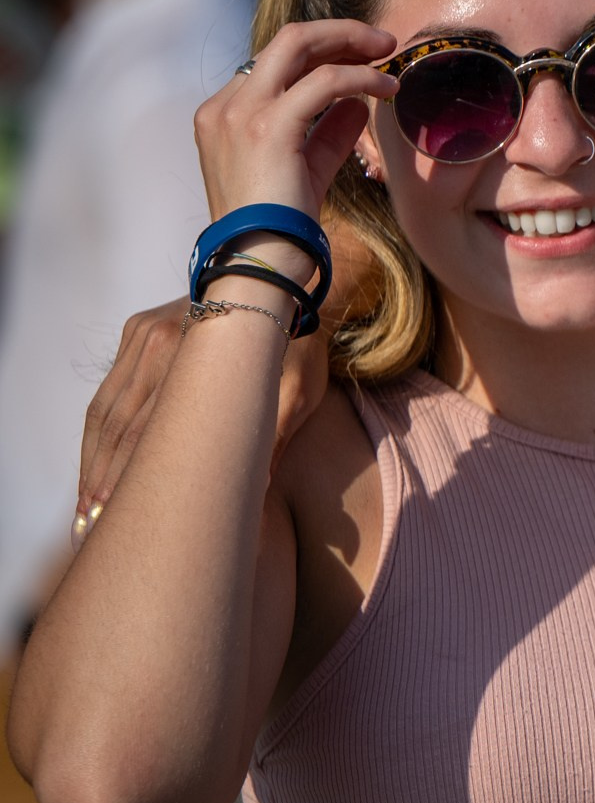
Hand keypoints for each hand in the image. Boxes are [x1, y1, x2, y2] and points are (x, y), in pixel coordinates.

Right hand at [77, 298, 330, 528]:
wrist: (283, 278)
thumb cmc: (299, 342)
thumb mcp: (298, 389)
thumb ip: (271, 436)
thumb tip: (253, 491)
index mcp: (197, 358)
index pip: (149, 430)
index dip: (130, 477)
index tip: (118, 516)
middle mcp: (161, 341)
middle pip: (119, 422)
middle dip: (102, 478)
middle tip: (92, 524)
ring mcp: (144, 333)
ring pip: (106, 407)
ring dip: (93, 459)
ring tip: (87, 505)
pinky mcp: (138, 328)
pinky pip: (109, 388)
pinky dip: (98, 430)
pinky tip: (95, 463)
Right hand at [195, 19, 397, 235]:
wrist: (258, 265)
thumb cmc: (282, 229)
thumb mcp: (307, 171)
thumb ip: (328, 134)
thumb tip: (358, 103)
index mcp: (223, 115)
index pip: (275, 63)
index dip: (321, 53)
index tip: (360, 58)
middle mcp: (225, 106)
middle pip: (284, 40)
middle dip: (336, 33)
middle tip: (381, 41)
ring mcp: (240, 113)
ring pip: (298, 45)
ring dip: (350, 42)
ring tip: (389, 53)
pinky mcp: (268, 127)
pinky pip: (323, 82)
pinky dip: (360, 77)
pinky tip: (388, 88)